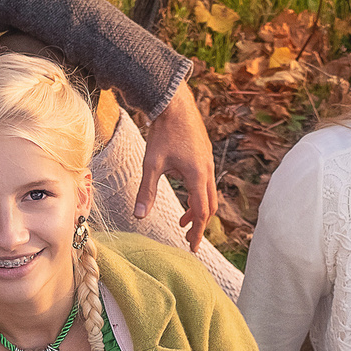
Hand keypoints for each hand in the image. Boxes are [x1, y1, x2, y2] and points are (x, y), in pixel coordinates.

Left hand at [136, 83, 216, 248]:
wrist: (174, 102)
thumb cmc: (162, 132)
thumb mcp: (151, 164)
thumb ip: (147, 191)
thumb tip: (140, 216)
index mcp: (197, 176)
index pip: (201, 212)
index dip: (197, 232)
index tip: (191, 247)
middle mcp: (207, 170)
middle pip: (209, 206)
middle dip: (199, 224)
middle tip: (188, 237)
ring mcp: (208, 161)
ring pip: (208, 193)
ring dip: (197, 209)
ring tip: (182, 220)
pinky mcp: (204, 154)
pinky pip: (206, 181)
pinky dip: (197, 194)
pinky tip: (183, 191)